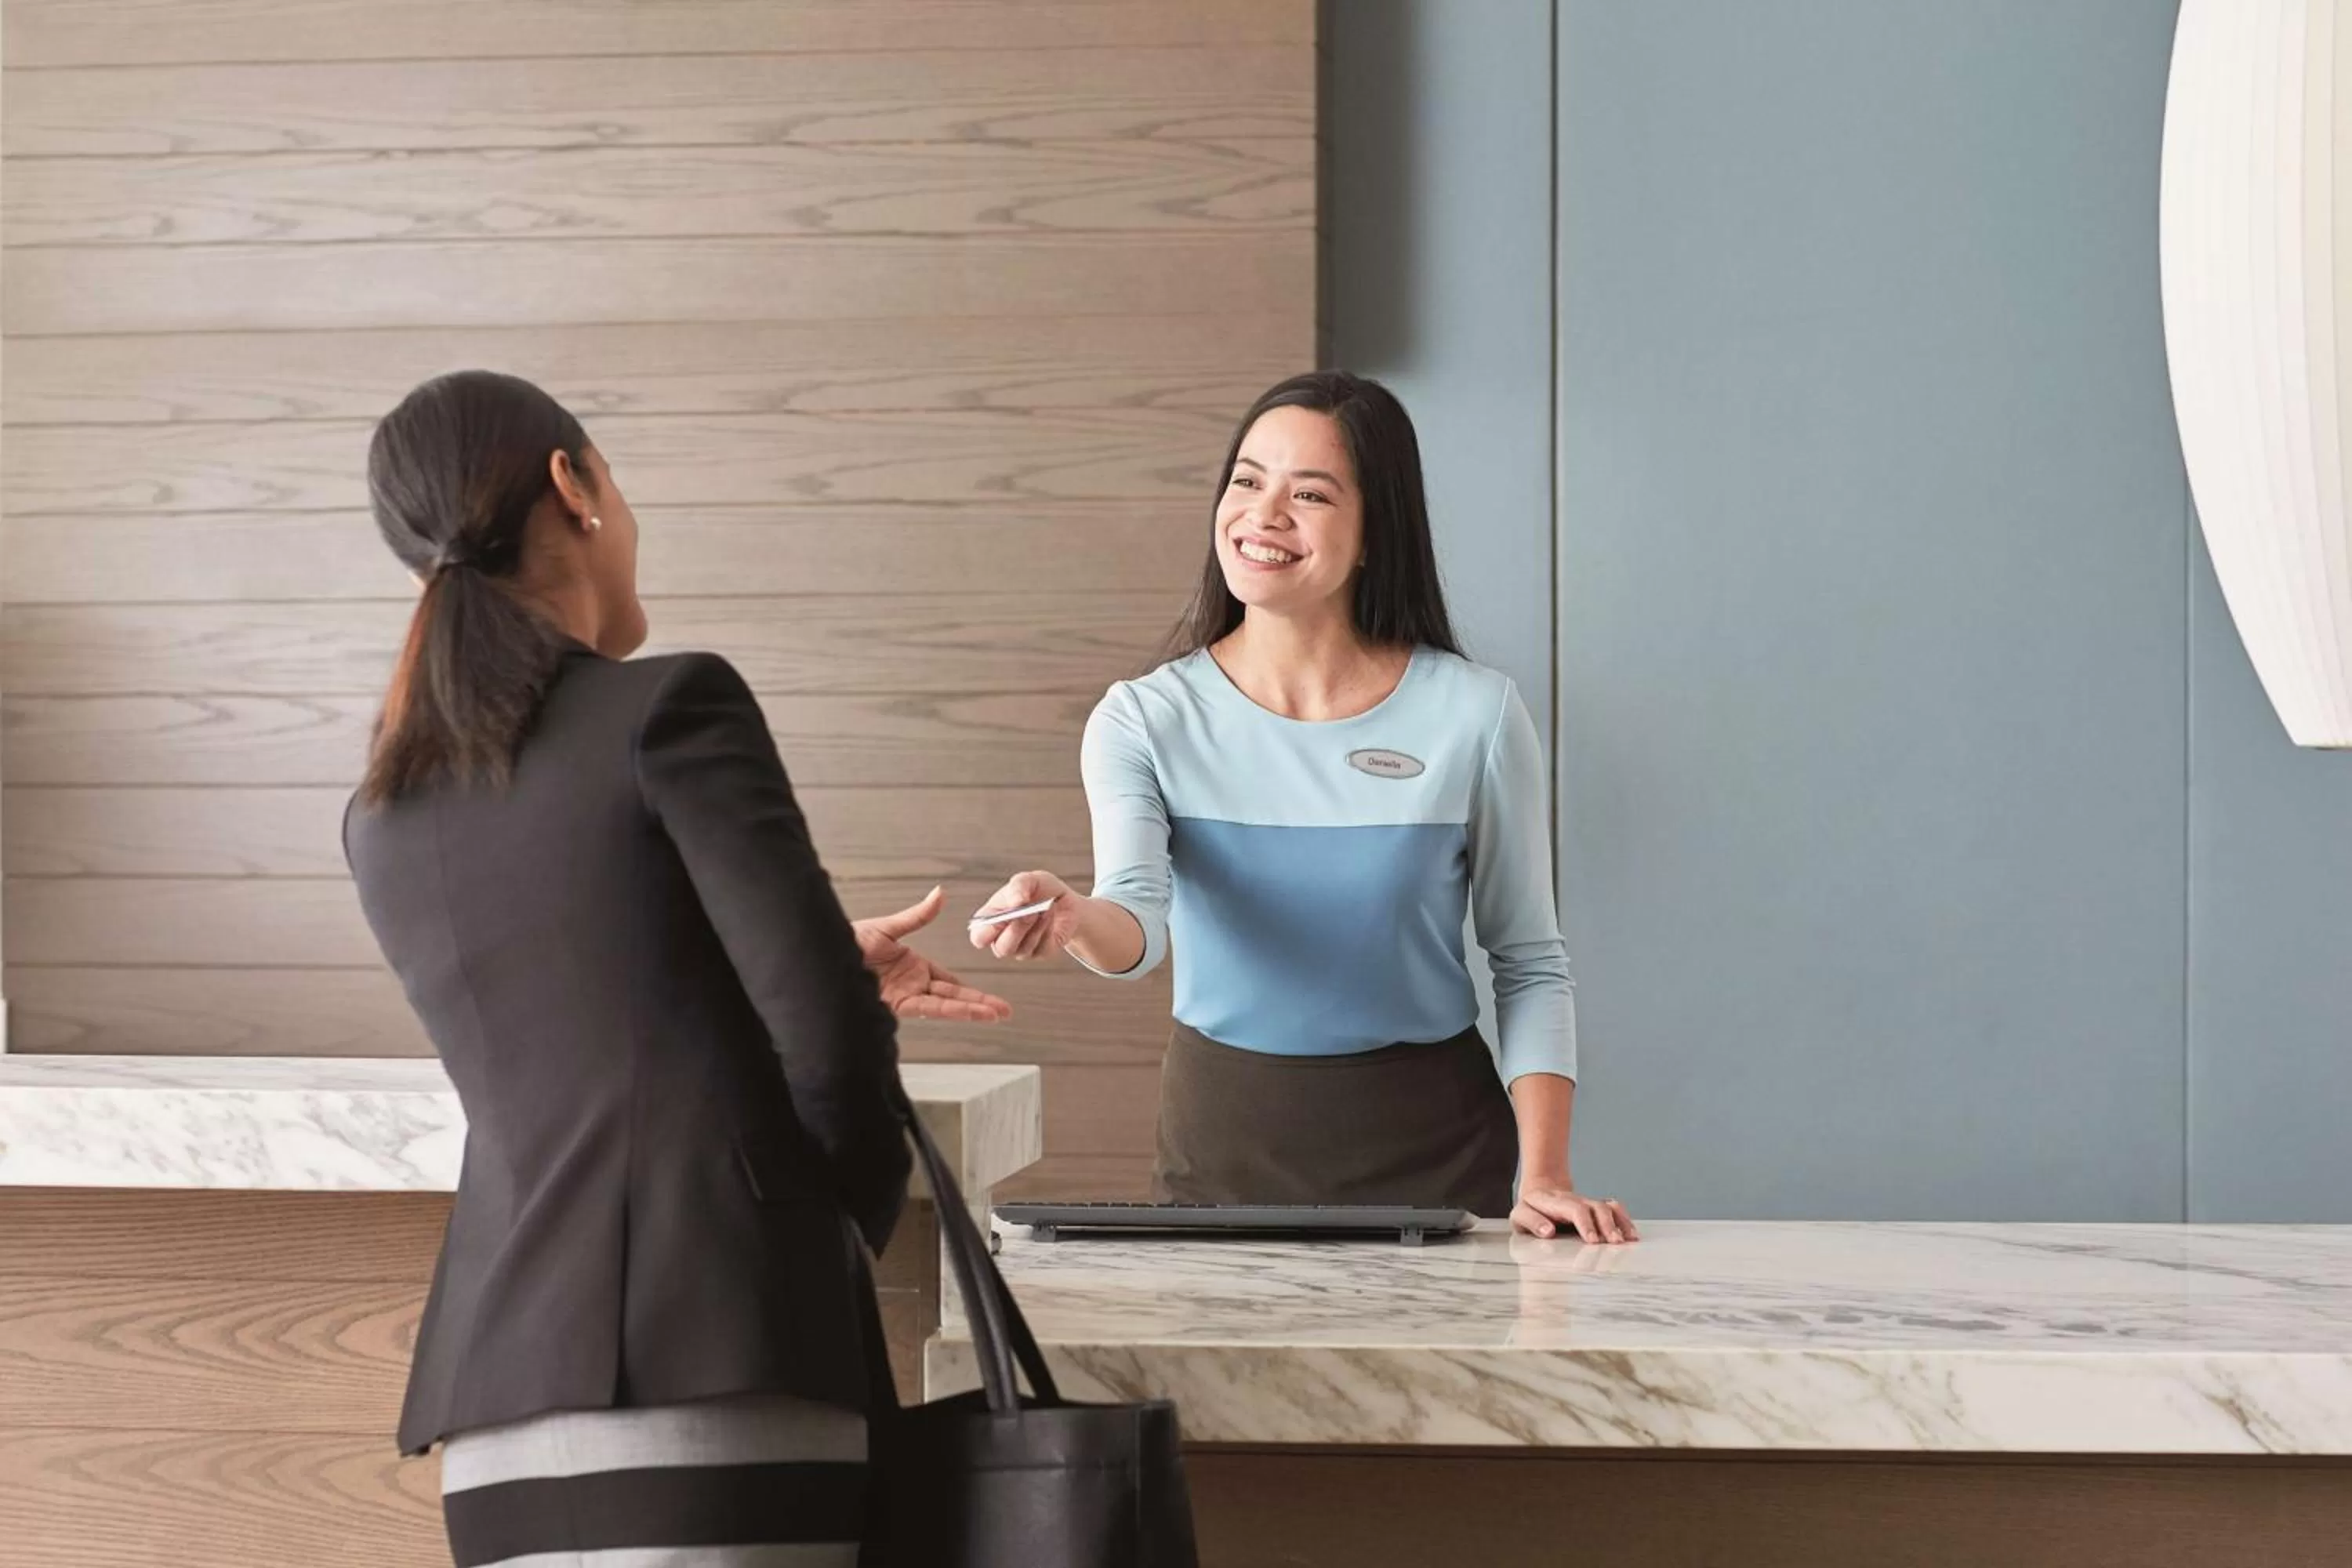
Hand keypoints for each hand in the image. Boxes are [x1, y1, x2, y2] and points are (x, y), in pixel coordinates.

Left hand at [852, 888, 1012, 1022]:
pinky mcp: (895, 1004)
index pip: (948, 982)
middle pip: (953, 997)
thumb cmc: (848, 942)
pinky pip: (928, 1007)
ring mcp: (904, 996)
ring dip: (971, 1010)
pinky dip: (950, 1009)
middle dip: (980, 1005)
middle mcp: (911, 985)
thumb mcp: (888, 927)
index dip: (970, 992)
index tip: (990, 1001)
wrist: (824, 957)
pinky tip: (969, 1012)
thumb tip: (939, 895)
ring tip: (996, 1015)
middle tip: (1004, 1011)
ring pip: (945, 1005)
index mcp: (912, 967)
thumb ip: (918, 916)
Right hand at [968, 870, 1080, 960]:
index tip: (1001, 917)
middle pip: (1001, 948)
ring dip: (1035, 927)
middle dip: (1015, 930)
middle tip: (1028, 912)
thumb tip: (1016, 902)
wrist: (1064, 899)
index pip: (979, 938)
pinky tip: (1050, 914)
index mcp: (990, 921)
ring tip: (1045, 908)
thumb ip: (1019, 886)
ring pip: (1022, 949)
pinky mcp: (1041, 953)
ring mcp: (1021, 949)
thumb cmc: (1039, 890)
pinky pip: (1041, 948)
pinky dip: (1046, 929)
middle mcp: (1003, 939)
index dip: (986, 932)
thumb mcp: (1028, 879)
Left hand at [1512, 1181, 1637, 1243]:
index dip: (1586, 1223)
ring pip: (1608, 1207)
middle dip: (1607, 1225)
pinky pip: (1614, 1210)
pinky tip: (1632, 1235)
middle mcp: (1575, 1201)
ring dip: (1619, 1223)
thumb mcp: (1519, 1216)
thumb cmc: (1530, 1210)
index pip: (1575, 1209)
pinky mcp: (1595, 1210)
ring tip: (1628, 1240)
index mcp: (1555, 1202)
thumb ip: (1531, 1222)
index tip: (1592, 1240)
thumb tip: (1548, 1231)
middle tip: (1614, 1243)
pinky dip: (1625, 1221)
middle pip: (1596, 1207)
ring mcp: (1587, 1204)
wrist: (1539, 1193)